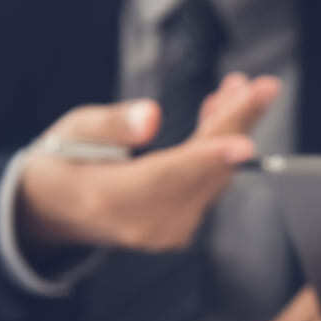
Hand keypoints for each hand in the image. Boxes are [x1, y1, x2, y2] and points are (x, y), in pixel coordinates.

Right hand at [17, 73, 279, 252]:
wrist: (56, 210)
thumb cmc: (61, 160)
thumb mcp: (72, 131)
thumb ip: (111, 125)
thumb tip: (152, 117)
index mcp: (111, 198)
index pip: (168, 176)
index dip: (208, 158)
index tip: (245, 144)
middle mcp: (146, 224)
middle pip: (203, 171)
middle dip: (236, 125)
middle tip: (264, 87)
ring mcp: (167, 233)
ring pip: (214, 177)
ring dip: (231, 132)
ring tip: (240, 88)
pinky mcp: (182, 230)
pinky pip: (210, 185)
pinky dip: (220, 150)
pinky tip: (222, 115)